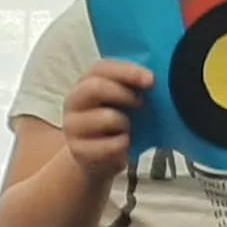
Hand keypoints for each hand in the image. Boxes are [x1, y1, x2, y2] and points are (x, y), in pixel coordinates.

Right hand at [62, 61, 153, 182]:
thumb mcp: (121, 101)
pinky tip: (123, 144)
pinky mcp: (79, 151)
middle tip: (141, 104)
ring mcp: (72, 127)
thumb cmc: (114, 124)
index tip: (151, 80)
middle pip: (95, 87)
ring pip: (106, 117)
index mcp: (85, 83)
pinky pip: (110, 145)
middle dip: (124, 94)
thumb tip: (154, 80)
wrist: (98, 158)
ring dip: (125, 123)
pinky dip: (123, 144)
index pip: (101, 68)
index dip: (127, 71)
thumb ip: (131, 87)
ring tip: (128, 129)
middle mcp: (73, 102)